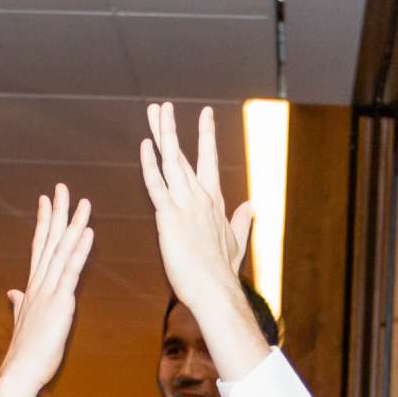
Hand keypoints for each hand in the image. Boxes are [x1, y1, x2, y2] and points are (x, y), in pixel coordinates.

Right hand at [0, 187, 93, 391]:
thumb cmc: (25, 351)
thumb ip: (18, 302)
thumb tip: (13, 292)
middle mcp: (39, 283)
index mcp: (33, 286)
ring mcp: (49, 291)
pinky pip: (72, 271)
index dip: (44, 222)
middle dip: (57, 213)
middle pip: (49, 241)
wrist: (21, 371)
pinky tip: (87, 233)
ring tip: (83, 203)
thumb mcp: (22, 321)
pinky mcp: (60, 302)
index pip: (39, 246)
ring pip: (62, 251)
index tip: (47, 200)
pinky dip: (80, 251)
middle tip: (62, 187)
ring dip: (73, 225)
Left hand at [140, 102, 254, 313]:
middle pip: (184, 155)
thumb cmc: (223, 273)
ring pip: (172, 162)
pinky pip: (157, 185)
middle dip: (173, 129)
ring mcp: (186, 205)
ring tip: (155, 111)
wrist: (216, 291)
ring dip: (163, 135)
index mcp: (214, 203)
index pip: (208, 161)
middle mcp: (201, 198)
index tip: (203, 114)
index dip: (205, 136)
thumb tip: (252, 206)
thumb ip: (242, 222)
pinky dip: (150, 165)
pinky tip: (145, 146)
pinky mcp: (169, 218)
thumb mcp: (236, 243)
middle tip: (163, 106)